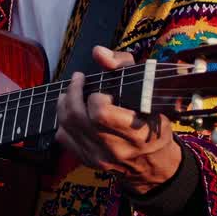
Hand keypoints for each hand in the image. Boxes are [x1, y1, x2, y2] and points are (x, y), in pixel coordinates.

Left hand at [55, 46, 182, 194]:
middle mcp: (115, 149)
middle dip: (73, 92)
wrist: (153, 162)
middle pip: (77, 117)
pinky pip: (63, 137)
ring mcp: (99, 158)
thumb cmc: (153, 120)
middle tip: (78, 80)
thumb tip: (98, 53)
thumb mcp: (149, 90)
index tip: (102, 90)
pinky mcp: (88, 161)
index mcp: (135, 132)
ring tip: (71, 92)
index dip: (96, 96)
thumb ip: (124, 66)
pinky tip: (73, 113)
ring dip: (65, 104)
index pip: (100, 113)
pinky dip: (64, 121)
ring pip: (66, 126)